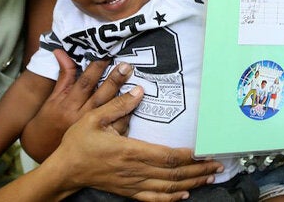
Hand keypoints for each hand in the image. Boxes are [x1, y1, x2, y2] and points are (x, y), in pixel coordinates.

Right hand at [22, 50, 131, 160]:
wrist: (42, 149)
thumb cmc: (47, 121)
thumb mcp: (53, 98)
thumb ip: (63, 77)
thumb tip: (61, 52)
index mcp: (67, 105)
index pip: (85, 82)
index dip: (96, 68)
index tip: (107, 55)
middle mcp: (79, 117)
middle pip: (100, 96)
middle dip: (115, 80)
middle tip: (127, 67)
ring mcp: (90, 132)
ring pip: (111, 115)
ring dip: (125, 102)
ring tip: (139, 88)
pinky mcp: (99, 143)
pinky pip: (116, 131)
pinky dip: (126, 120)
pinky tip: (136, 109)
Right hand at [47, 85, 224, 200]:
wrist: (65, 170)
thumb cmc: (79, 142)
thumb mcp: (94, 117)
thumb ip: (118, 105)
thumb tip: (139, 92)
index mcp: (129, 151)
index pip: (166, 156)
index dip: (188, 156)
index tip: (205, 151)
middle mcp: (134, 170)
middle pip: (173, 173)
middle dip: (198, 169)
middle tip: (217, 165)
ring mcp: (132, 184)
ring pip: (167, 187)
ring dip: (191, 182)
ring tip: (209, 177)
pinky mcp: (128, 191)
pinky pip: (153, 198)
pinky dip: (171, 198)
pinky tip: (184, 194)